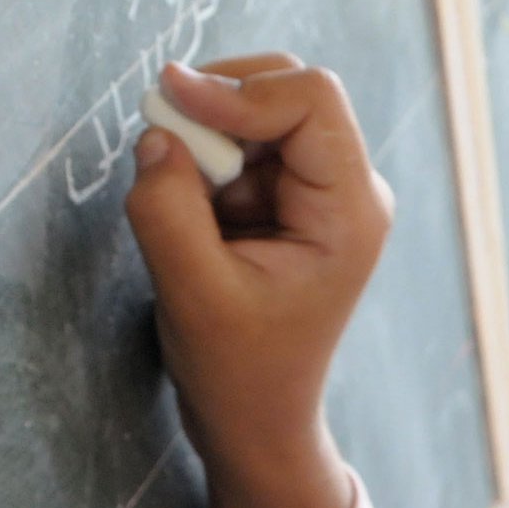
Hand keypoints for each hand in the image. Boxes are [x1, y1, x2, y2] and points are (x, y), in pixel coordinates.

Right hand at [125, 52, 392, 476]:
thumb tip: (157, 133)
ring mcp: (317, 190)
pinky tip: (197, 224)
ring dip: (204, 142)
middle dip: (216, 108)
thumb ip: (168, 209)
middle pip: (284, 88)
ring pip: (253, 111)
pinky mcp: (285, 196)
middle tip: (166, 156)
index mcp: (351, 210)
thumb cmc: (239, 372)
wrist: (256, 419)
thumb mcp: (192, 295)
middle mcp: (347, 189)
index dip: (237, 88)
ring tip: (189, 214)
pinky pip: (236, 145)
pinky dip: (201, 165)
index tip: (169, 102)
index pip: (311, 98)